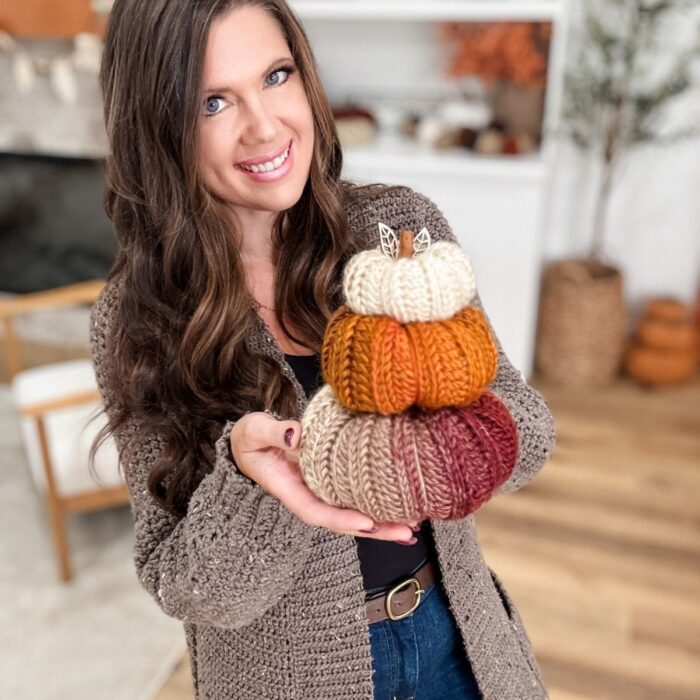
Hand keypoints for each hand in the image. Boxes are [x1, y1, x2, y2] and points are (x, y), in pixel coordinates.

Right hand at [230, 413, 417, 543]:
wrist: (252, 439)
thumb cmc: (251, 436)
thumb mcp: (255, 430)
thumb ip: (274, 432)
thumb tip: (296, 435)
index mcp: (290, 490)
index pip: (316, 511)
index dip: (341, 519)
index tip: (366, 522)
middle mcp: (309, 496)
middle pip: (343, 521)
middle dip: (374, 529)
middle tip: (406, 532)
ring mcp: (322, 491)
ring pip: (354, 512)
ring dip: (383, 522)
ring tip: (413, 526)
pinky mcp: (333, 482)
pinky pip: (357, 496)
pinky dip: (379, 505)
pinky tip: (403, 509)